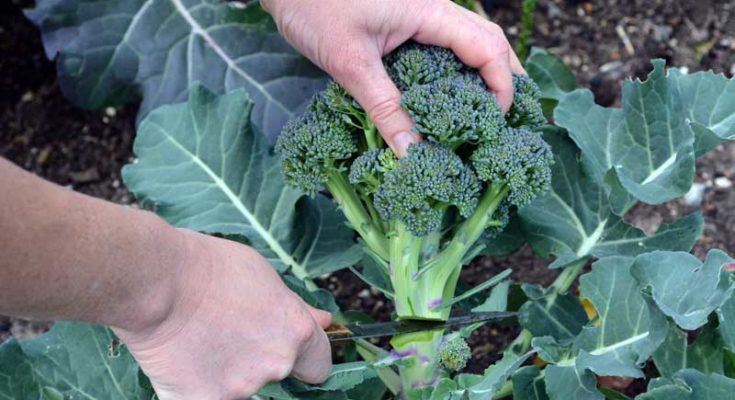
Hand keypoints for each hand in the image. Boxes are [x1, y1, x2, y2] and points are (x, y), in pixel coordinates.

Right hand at [113, 231, 332, 399]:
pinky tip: (182, 361)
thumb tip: (325, 322)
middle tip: (229, 333)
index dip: (306, 358)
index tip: (292, 353)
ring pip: (240, 387)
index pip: (319, 365)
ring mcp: (240, 388)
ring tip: (201, 339)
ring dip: (227, 372)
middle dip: (260, 358)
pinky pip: (206, 398)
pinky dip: (196, 387)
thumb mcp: (263, 275)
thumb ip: (295, 308)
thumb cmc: (208, 267)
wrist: (157, 281)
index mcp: (296, 332)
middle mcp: (275, 364)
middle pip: (278, 373)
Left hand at [262, 0, 524, 155]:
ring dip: (485, 73)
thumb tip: (411, 153)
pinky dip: (457, 69)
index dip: (502, 88)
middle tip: (506, 121)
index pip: (488, 49)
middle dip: (506, 79)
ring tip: (487, 113)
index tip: (495, 125)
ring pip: (471, 40)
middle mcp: (434, 8)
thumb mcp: (349, 61)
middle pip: (490, 40)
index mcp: (431, 11)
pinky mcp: (404, 19)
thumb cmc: (313, 5)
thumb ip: (383, 107)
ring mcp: (421, 12)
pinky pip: (444, 44)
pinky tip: (448, 96)